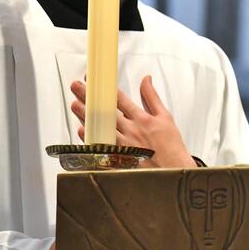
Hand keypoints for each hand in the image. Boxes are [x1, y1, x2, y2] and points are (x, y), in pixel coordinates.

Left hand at [70, 76, 196, 168]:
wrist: (173, 170)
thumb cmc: (171, 145)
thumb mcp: (165, 117)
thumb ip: (152, 97)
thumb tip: (146, 79)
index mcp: (142, 119)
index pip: (119, 99)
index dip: (105, 88)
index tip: (94, 80)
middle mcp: (131, 131)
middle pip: (105, 112)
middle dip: (90, 98)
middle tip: (76, 87)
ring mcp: (123, 145)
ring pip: (100, 127)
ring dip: (86, 116)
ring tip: (75, 105)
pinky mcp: (119, 159)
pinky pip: (101, 147)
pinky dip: (91, 138)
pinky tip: (83, 130)